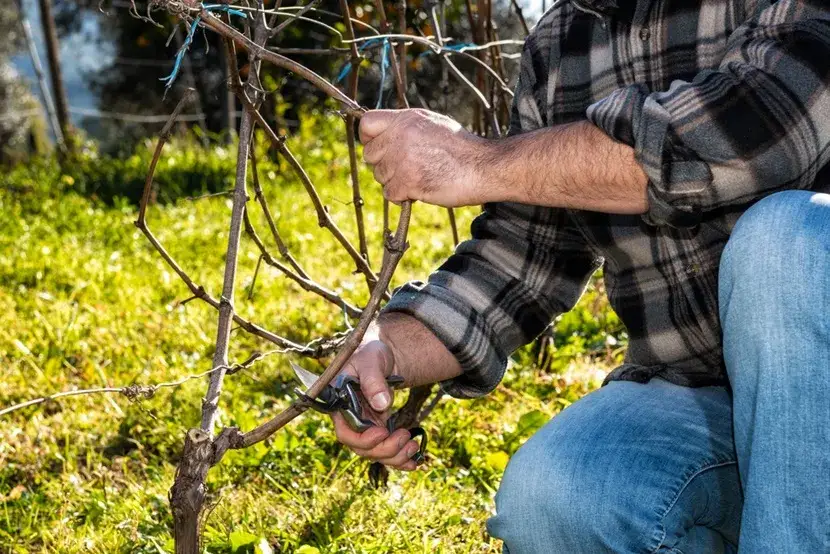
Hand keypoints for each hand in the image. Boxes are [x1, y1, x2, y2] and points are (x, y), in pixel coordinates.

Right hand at [332, 323, 421, 470]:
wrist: (383, 354)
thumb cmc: (371, 353)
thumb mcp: (371, 360)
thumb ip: (374, 379)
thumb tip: (382, 404)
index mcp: (341, 405)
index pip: (345, 433)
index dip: (363, 439)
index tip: (383, 431)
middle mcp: (350, 420)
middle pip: (362, 448)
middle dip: (384, 449)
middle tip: (405, 436)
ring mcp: (365, 426)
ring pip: (376, 453)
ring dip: (395, 456)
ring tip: (413, 445)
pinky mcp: (379, 429)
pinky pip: (387, 450)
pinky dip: (401, 459)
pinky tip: (415, 461)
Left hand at [359, 108, 490, 207]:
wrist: (483, 167)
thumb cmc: (461, 149)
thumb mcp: (432, 125)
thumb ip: (406, 128)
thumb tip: (385, 136)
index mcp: (406, 119)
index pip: (367, 124)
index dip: (368, 139)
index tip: (378, 148)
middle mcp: (401, 135)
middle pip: (370, 155)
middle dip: (384, 165)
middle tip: (405, 169)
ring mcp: (403, 158)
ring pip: (380, 176)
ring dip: (395, 182)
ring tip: (419, 177)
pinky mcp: (408, 180)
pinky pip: (390, 193)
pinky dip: (402, 197)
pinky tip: (419, 190)